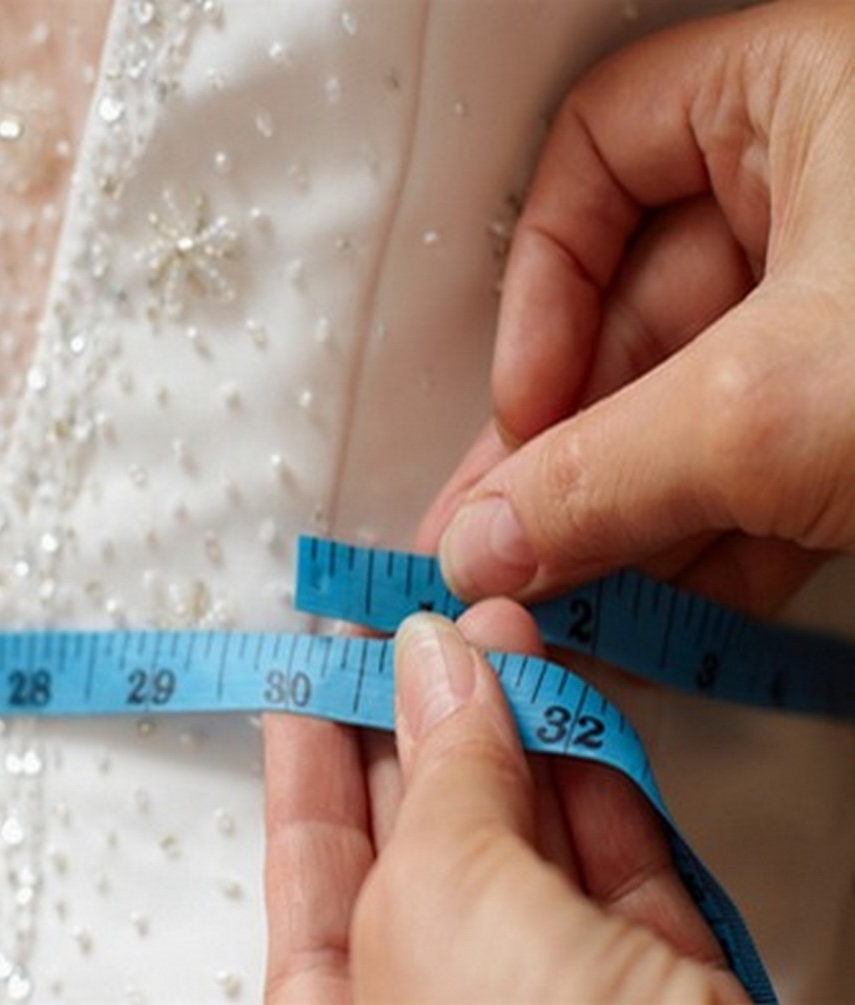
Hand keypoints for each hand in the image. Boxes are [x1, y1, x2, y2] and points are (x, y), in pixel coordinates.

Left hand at [264, 602, 743, 1002]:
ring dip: (514, 725)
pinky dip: (598, 773)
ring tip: (499, 636)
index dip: (309, 759)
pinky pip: (615, 860)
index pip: (310, 865)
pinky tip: (570, 704)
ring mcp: (551, 995)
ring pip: (523, 837)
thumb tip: (435, 664)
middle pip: (419, 837)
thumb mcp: (448, 906)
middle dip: (420, 718)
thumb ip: (441, 779)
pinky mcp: (657, 986)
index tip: (311, 673)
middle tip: (417, 633)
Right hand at [432, 2, 854, 612]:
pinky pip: (759, 460)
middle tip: (498, 547)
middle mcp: (818, 191)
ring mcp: (847, 308)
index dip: (542, 285)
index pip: (602, 152)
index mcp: (797, 98)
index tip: (526, 405)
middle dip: (568, 451)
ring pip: (692, 403)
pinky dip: (706, 539)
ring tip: (559, 602)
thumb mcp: (769, 402)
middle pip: (633, 312)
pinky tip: (652, 611)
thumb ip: (604, 475)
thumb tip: (483, 542)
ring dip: (623, 514)